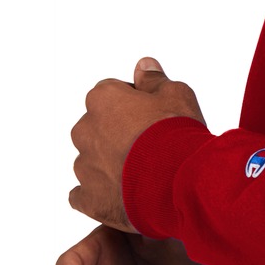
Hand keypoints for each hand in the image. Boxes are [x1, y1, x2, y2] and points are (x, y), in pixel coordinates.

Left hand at [69, 55, 204, 230]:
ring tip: (143, 176)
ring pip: (92, 162)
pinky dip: (102, 196)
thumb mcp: (176, 94)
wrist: (179, 183)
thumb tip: (144, 66)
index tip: (152, 118)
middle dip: (118, 136)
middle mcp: (85, 130)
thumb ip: (154, 79)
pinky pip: (85, 196)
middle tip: (149, 148)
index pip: (110, 95)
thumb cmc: (177, 135)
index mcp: (102, 99)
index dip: (134, 106)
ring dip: (111, 167)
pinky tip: (125, 197)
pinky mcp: (89, 198)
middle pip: (98, 129)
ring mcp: (85, 166)